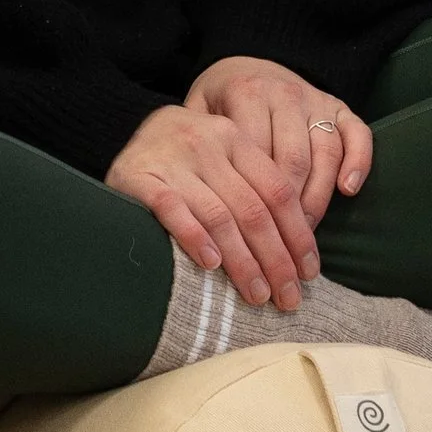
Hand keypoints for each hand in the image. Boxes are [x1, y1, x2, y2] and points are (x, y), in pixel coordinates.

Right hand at [103, 99, 323, 310]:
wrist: (121, 133)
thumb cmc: (185, 161)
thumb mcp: (222, 159)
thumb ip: (254, 190)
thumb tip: (297, 253)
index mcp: (234, 138)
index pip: (278, 190)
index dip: (298, 235)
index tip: (309, 273)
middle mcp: (206, 142)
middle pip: (253, 209)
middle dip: (276, 259)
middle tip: (288, 298)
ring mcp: (172, 159)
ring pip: (219, 216)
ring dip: (243, 262)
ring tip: (257, 295)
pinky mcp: (138, 176)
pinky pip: (172, 210)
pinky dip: (194, 238)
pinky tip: (211, 265)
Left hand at [188, 55, 372, 232]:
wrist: (245, 67)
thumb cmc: (218, 104)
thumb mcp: (197, 113)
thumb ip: (198, 146)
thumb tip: (193, 200)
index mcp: (246, 93)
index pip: (256, 155)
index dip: (256, 199)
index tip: (252, 236)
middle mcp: (284, 94)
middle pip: (293, 159)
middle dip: (289, 209)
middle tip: (282, 245)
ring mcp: (314, 99)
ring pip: (325, 152)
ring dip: (319, 197)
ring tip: (307, 232)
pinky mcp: (338, 106)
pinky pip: (357, 133)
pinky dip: (358, 161)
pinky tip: (348, 190)